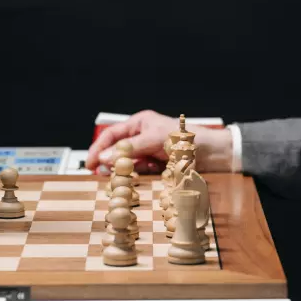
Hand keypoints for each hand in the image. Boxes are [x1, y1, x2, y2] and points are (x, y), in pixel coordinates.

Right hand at [84, 110, 233, 173]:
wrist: (211, 153)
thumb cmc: (184, 138)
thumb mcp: (153, 139)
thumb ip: (129, 149)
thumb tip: (104, 157)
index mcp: (139, 123)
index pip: (111, 135)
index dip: (98, 148)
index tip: (90, 163)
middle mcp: (141, 137)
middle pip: (117, 150)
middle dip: (110, 161)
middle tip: (101, 174)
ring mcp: (149, 152)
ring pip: (129, 163)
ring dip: (125, 170)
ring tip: (122, 176)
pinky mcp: (157, 166)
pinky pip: (141, 172)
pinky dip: (140, 174)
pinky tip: (145, 174)